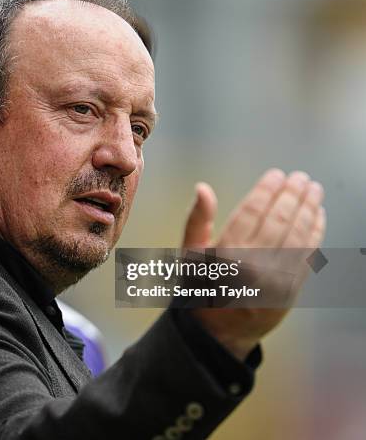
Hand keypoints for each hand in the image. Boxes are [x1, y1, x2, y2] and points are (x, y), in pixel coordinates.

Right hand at [181, 169, 325, 359]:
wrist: (218, 333)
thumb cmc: (201, 286)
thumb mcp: (190, 253)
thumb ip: (197, 219)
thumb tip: (203, 187)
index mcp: (224, 254)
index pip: (251, 212)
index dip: (266, 190)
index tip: (277, 174)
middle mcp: (251, 265)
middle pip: (278, 220)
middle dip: (292, 194)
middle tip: (300, 177)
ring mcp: (274, 279)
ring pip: (297, 235)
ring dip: (309, 208)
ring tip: (313, 189)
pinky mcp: (290, 290)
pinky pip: (308, 255)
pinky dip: (316, 232)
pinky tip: (318, 215)